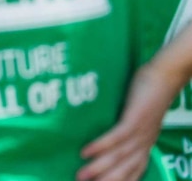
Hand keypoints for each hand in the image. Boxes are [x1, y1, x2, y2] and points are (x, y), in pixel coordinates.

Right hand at [77, 64, 178, 180]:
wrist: (166, 76)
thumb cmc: (149, 91)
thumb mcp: (140, 115)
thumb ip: (126, 124)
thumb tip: (105, 129)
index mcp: (146, 143)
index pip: (134, 170)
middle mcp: (144, 142)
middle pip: (124, 168)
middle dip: (105, 180)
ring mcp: (140, 131)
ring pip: (119, 156)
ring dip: (99, 168)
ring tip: (80, 175)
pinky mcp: (134, 119)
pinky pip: (117, 136)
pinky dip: (101, 146)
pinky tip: (86, 152)